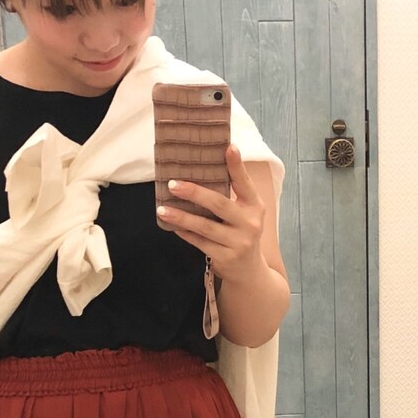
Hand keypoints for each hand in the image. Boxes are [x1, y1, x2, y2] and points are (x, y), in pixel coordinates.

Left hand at [156, 145, 267, 285]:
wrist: (249, 270)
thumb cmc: (241, 232)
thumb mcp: (244, 212)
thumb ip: (232, 193)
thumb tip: (203, 167)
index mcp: (254, 206)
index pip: (244, 183)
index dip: (236, 165)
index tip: (228, 147)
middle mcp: (250, 224)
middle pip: (219, 204)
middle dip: (194, 192)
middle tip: (173, 184)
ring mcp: (238, 242)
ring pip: (205, 226)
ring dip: (181, 217)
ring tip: (162, 209)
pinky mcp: (226, 257)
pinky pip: (199, 242)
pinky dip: (184, 233)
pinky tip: (171, 225)